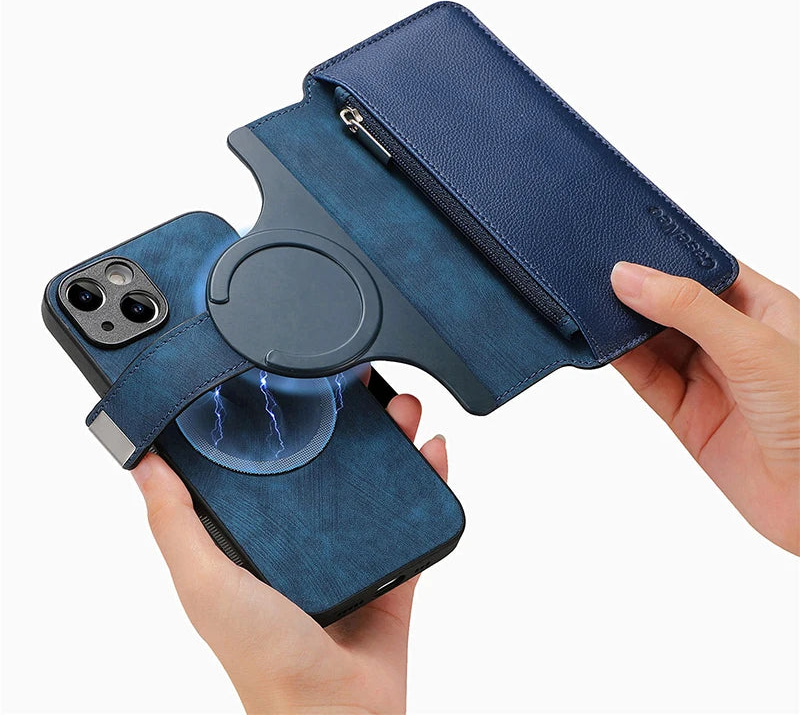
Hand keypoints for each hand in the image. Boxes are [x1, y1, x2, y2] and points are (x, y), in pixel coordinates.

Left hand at [131, 392, 446, 713]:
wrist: (337, 711)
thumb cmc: (263, 657)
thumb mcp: (206, 583)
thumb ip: (175, 524)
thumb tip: (144, 464)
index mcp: (260, 537)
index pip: (272, 463)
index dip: (286, 420)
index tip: (299, 384)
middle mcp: (305, 538)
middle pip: (332, 462)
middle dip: (350, 421)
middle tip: (363, 388)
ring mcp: (352, 550)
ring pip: (377, 480)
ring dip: (395, 439)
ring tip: (406, 408)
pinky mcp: (393, 567)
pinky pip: (416, 513)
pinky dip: (430, 481)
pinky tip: (435, 452)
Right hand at [610, 261, 799, 553]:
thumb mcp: (754, 347)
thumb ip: (689, 308)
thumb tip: (630, 277)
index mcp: (764, 311)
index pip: (706, 271)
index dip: (667, 256)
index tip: (625, 245)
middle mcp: (734, 342)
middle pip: (672, 305)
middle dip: (636, 292)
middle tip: (595, 275)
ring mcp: (709, 379)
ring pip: (653, 342)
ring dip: (622, 327)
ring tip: (589, 306)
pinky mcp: (687, 416)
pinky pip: (646, 379)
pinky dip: (620, 362)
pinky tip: (600, 344)